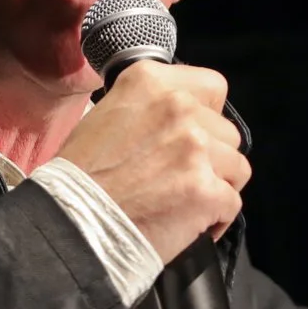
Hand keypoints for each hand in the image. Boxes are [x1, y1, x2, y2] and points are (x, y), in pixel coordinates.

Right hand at [60, 61, 249, 262]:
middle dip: (211, 156)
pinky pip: (232, 203)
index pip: (211, 87)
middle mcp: (177, 107)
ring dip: (216, 186)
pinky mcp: (206, 190)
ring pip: (236, 167)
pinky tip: (188, 225)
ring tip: (184, 203)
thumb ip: (148, 108)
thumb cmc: (79, 179)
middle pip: (226, 131)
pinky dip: (215, 219)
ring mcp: (195, 149)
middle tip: (179, 178)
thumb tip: (178, 119)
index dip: (205, 116)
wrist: (70, 224)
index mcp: (150, 82)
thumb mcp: (105, 114)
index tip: (192, 135)